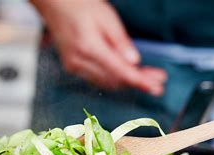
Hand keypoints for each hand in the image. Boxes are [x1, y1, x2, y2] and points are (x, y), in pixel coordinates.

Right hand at [31, 0, 166, 94]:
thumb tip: (134, 61)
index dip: (140, 81)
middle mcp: (79, 61)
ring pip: (107, 82)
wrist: (55, 4)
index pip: (120, 71)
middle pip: (115, 80)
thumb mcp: (107, 17)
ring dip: (127, 82)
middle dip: (138, 82)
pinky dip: (114, 78)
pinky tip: (127, 74)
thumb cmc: (80, 5)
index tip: (156, 88)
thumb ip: (120, 41)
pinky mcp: (73, 67)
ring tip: (147, 77)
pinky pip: (98, 78)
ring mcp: (74, 66)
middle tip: (158, 80)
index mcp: (89, 48)